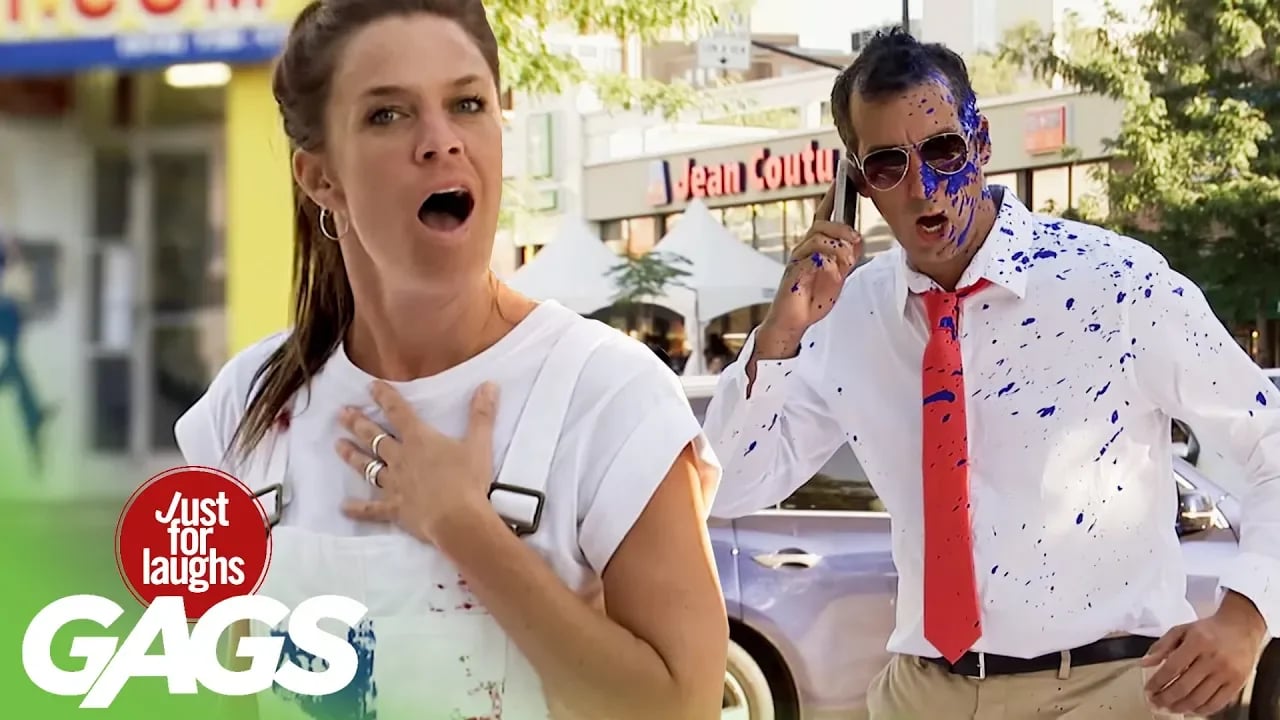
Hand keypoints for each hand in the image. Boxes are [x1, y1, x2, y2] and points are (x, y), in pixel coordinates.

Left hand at [336, 380, 498, 544]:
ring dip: (352, 456)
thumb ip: (482, 414)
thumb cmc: (468, 480)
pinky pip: (371, 509)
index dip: (384, 397)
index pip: (398, 412)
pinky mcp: (394, 509)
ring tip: (337, 445)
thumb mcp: (479, 444)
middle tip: (341, 413)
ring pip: (367, 467)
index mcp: (419, 440)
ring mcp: (394, 484)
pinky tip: (343, 507)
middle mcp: (401, 458)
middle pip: (374, 438)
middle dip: (357, 424)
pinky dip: (357, 509)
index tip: (370, 386)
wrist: (458, 519)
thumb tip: (489, 384)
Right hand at [759, 182, 861, 353]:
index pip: (824, 215)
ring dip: (837, 246)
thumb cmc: (814, 295)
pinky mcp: (795, 271)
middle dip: (841, 227)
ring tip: (847, 260)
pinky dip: (828, 262)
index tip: (844, 179)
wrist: (795, 318)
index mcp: (816, 245)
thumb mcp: (839, 275)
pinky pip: (812, 257)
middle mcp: (805, 247)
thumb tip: (858, 240)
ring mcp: (798, 258)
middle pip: (820, 222)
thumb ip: (847, 257)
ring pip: (817, 237)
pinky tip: (834, 271)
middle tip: (856, 239)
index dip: (832, 196)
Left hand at [1141, 593, 1267, 714]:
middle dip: (1165, 698)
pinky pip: (1217, 703)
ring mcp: (1227, 673)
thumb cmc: (1209, 629)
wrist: (1241, 627)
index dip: (1157, 682)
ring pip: (1199, 698)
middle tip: (1155, 702)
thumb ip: (1161, 646)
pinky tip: (1190, 710)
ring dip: (1180, 707)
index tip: (1148, 690)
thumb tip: (1144, 663)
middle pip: (1184, 687)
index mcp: (1197, 642)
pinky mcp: (1237, 683)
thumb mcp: (1181, 630)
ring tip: (1169, 708)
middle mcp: (1213, 659)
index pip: (1172, 668)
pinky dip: (1201, 711)